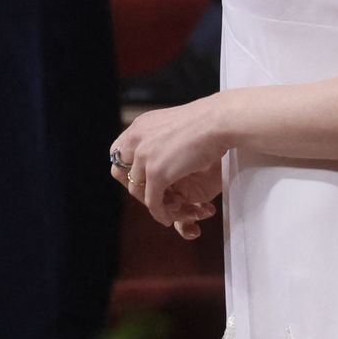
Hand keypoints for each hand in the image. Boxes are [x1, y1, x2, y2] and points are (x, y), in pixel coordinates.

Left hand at [109, 93, 230, 226]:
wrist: (218, 121)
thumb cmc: (206, 121)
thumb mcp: (173, 126)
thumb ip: (160, 139)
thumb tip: (160, 152)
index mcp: (139, 127)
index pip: (118, 153)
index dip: (128, 169)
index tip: (143, 179)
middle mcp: (136, 140)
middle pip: (121, 173)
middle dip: (136, 188)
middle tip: (156, 195)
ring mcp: (144, 157)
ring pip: (137, 191)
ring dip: (152, 202)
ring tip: (171, 205)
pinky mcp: (156, 173)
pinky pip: (152, 202)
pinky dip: (160, 213)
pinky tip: (169, 217)